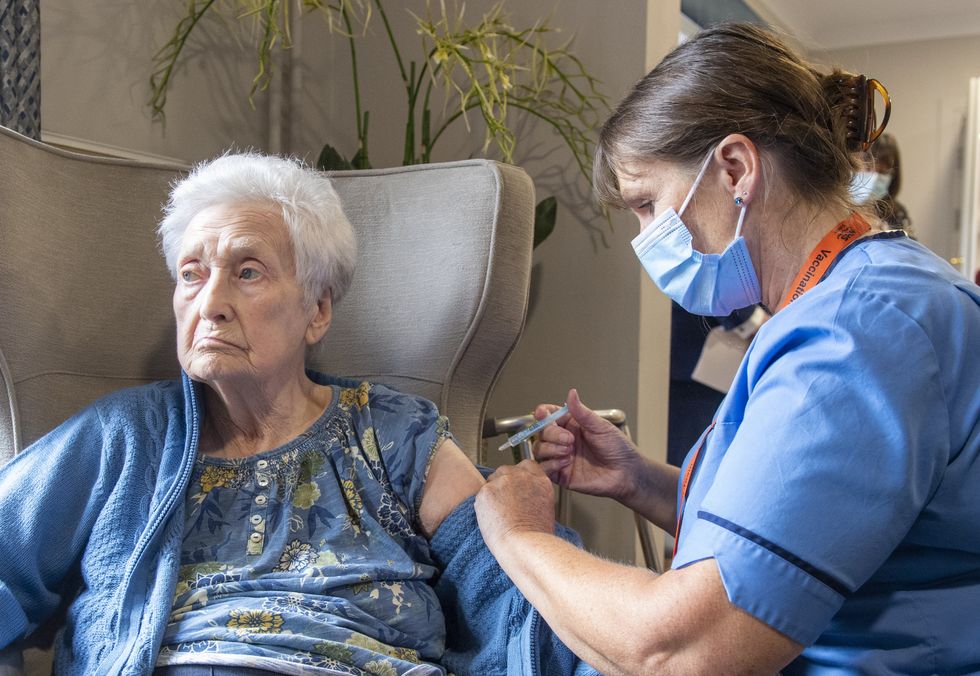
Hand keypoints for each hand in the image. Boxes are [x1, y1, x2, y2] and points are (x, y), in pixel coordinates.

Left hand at [475, 460, 555, 553]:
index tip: (516, 483)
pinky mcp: (486, 490)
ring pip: (492, 480)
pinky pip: (481, 494)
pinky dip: (483, 504)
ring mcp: (503, 481)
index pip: (527, 465)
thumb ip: (534, 494)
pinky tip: (490, 518)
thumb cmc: (535, 537)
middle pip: (507, 469)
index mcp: (540, 482)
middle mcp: (522, 477)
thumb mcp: (545, 509)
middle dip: (503, 482)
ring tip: (497, 512)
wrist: (523, 544)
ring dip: (493, 492)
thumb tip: (523, 495)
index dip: (519, 474)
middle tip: (503, 501)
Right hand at [533, 388, 643, 503]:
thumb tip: (571, 393)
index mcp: (571, 425)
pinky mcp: (560, 474)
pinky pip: (544, 469)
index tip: (542, 413)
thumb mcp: (600, 426)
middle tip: (569, 439)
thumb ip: (582, 412)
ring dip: (551, 449)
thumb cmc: (618, 448)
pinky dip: (550, 464)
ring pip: (539, 449)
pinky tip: (566, 462)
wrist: (626, 472)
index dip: (542, 413)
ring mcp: (560, 457)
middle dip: (552, 434)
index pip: (549, 415)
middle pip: (541, 432)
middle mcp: (562, 440)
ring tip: (569, 452)